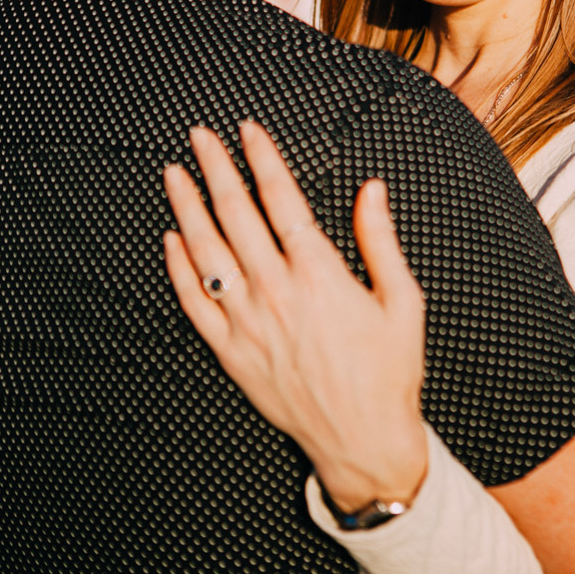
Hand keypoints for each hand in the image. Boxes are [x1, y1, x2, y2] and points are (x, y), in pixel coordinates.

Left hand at [163, 121, 427, 512]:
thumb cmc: (388, 372)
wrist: (364, 442)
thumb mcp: (402, 300)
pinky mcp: (231, 353)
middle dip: (216, 168)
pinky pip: (195, 303)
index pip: (282, 199)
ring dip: (187, 208)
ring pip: (207, 252)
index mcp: (320, 275)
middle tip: (200, 136)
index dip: (262, 158)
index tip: (248, 131)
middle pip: (236, 214)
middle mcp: (278, 293)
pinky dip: (180, 268)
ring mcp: (249, 324)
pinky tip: (172, 240)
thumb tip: (371, 190)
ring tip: (174, 174)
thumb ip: (380, 240)